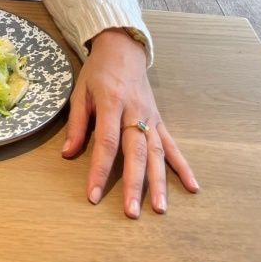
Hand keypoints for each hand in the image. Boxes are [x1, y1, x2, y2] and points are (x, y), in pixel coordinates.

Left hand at [61, 30, 200, 217]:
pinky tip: (192, 186)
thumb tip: (68, 154)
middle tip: (132, 212)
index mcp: (112, 103)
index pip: (107, 143)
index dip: (100, 170)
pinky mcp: (160, 120)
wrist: (124, 49)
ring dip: (160, 183)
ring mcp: (151, 117)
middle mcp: (135, 112)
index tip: (93, 195)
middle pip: (136, 153)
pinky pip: (172, 146)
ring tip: (161, 209)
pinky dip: (183, 167)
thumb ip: (77, 125)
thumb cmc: (98, 73)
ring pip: (157, 154)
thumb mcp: (81, 92)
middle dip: (135, 184)